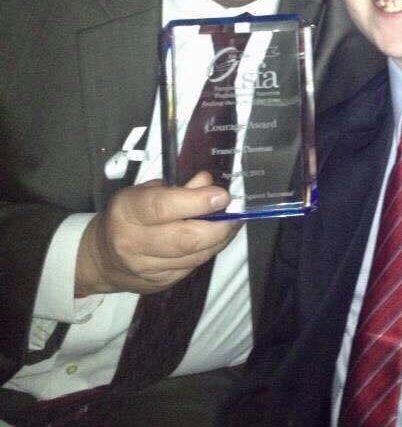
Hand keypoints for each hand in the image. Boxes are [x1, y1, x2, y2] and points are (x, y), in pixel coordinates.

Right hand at [76, 172, 238, 297]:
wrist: (102, 257)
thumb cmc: (128, 216)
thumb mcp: (144, 192)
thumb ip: (177, 188)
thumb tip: (207, 182)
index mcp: (128, 211)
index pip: (164, 208)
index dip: (197, 202)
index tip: (221, 195)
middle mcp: (133, 243)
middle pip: (184, 240)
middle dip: (217, 227)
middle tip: (234, 214)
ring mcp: (145, 268)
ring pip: (193, 257)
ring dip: (218, 240)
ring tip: (230, 224)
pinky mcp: (159, 284)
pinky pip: (191, 267)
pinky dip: (207, 252)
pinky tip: (213, 239)